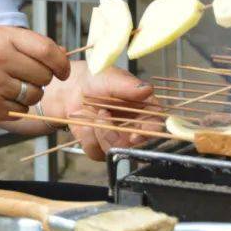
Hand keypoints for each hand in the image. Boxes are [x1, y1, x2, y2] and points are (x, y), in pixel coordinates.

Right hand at [0, 27, 69, 123]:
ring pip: (35, 95)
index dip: (61, 63)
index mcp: (1, 38)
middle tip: (27, 76)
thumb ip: (29, 42)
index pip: (47, 50)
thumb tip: (63, 54)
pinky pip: (21, 111)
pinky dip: (17, 107)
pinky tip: (1, 97)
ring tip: (11, 86)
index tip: (63, 70)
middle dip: (42, 78)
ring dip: (30, 93)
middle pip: (44, 76)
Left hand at [44, 61, 161, 160]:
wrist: (75, 87)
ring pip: (117, 151)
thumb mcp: (112, 77)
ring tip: (94, 114)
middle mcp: (136, 127)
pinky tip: (86, 124)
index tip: (134, 136)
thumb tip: (147, 89)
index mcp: (145, 109)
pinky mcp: (102, 146)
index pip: (155, 125)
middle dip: (119, 138)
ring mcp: (119, 139)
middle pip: (137, 146)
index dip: (148, 133)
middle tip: (103, 117)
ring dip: (102, 135)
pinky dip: (89, 139)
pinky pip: (97, 153)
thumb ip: (128, 85)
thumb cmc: (98, 78)